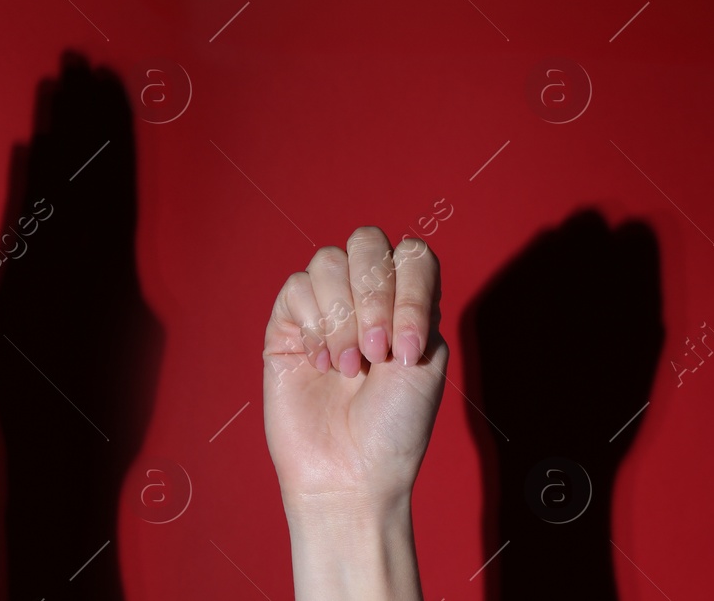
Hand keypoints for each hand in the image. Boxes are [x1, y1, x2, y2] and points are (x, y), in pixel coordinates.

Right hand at [261, 227, 444, 599]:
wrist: (350, 471)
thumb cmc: (393, 427)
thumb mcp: (426, 359)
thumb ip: (415, 300)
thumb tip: (382, 268)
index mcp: (408, 305)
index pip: (411, 254)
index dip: (410, 290)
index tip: (407, 351)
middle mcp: (366, 300)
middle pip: (366, 243)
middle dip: (374, 295)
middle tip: (377, 352)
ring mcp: (324, 310)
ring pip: (328, 261)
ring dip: (343, 316)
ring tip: (348, 367)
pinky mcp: (286, 327)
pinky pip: (295, 289)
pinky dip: (314, 324)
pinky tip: (322, 363)